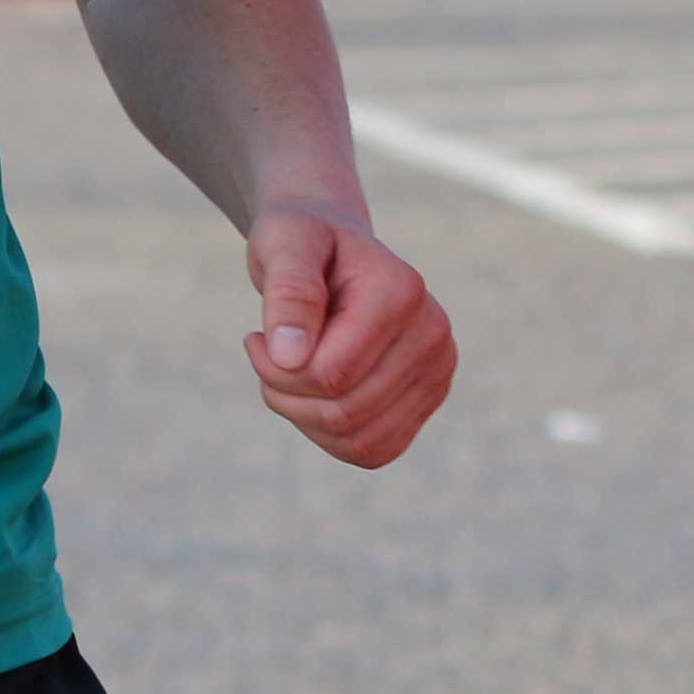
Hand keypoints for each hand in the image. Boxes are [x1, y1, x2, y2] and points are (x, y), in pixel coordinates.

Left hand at [243, 204, 454, 470]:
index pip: (331, 374)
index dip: (275, 369)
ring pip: (360, 441)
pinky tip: (312, 396)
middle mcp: (433, 335)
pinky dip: (330, 435)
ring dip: (305, 417)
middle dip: (286, 394)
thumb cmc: (302, 243)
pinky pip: (374, 450)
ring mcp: (438, 372)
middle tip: (266, 356)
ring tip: (288, 373)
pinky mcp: (428, 400)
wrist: (331, 250)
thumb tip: (290, 357)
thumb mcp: (282, 245)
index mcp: (402, 292)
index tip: (255, 337)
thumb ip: (288, 292)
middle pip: (344, 412)